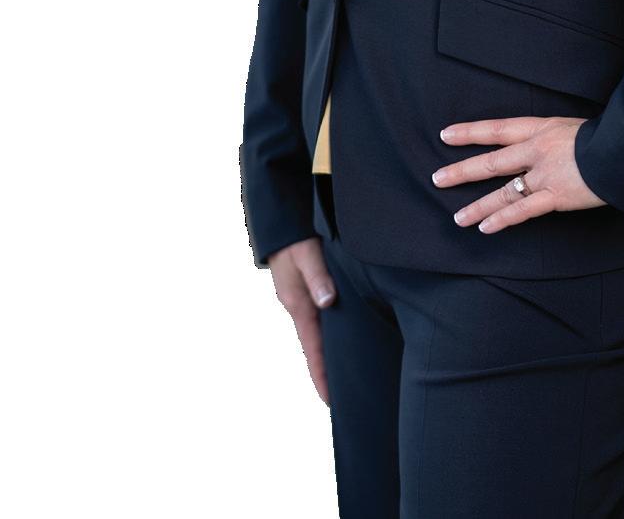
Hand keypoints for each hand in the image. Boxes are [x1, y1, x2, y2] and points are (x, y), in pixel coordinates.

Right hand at [266, 236, 337, 404]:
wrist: (278, 222)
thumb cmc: (293, 237)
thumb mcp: (306, 254)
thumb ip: (317, 276)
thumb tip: (327, 302)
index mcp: (298, 304)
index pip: (312, 348)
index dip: (321, 375)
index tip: (330, 400)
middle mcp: (299, 306)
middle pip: (315, 346)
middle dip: (326, 371)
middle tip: (344, 395)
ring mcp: (301, 299)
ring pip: (317, 333)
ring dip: (328, 353)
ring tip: (345, 372)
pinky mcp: (305, 290)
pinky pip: (318, 318)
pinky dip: (328, 333)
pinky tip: (340, 335)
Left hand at [432, 115, 606, 234]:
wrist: (623, 149)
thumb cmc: (602, 136)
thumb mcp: (567, 126)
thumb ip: (548, 137)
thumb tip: (535, 146)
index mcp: (538, 129)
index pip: (496, 129)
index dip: (469, 132)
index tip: (445, 135)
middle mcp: (535, 151)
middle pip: (491, 162)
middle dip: (462, 171)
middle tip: (438, 178)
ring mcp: (543, 175)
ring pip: (502, 192)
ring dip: (478, 206)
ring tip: (457, 218)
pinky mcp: (555, 197)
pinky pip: (523, 211)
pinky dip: (502, 219)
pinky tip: (485, 227)